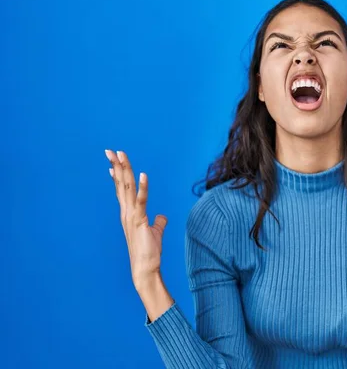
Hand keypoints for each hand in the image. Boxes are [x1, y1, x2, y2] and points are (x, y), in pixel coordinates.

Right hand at [105, 149, 167, 290]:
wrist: (145, 268)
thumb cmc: (149, 252)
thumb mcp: (155, 232)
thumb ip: (158, 223)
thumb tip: (162, 216)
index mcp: (128, 213)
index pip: (122, 189)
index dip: (118, 174)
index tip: (113, 160)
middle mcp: (126, 212)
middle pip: (121, 184)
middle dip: (117, 166)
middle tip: (110, 150)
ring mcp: (131, 216)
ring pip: (127, 188)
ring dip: (124, 170)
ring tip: (121, 155)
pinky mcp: (139, 221)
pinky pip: (141, 201)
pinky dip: (142, 188)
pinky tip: (142, 174)